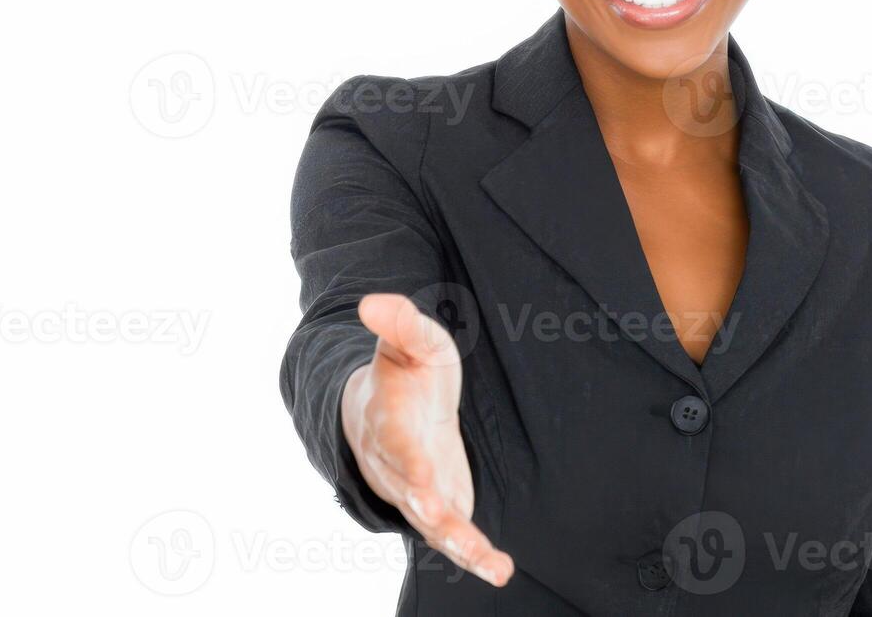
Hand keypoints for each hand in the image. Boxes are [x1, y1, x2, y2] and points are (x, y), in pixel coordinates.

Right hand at [342, 293, 513, 587]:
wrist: (385, 414)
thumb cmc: (406, 374)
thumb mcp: (411, 342)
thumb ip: (400, 324)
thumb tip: (371, 300)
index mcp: (389, 421)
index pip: (395, 444)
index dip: (407, 463)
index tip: (422, 480)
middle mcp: (397, 465)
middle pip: (411, 491)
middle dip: (429, 509)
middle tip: (445, 520)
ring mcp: (415, 492)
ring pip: (433, 524)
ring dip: (460, 544)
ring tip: (490, 563)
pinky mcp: (437, 509)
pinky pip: (453, 537)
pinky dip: (474, 556)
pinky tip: (500, 570)